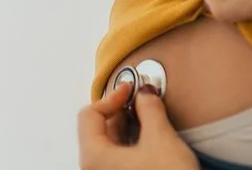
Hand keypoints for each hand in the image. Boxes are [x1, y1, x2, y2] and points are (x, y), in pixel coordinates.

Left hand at [77, 83, 197, 169]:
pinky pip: (120, 157)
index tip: (133, 90)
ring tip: (151, 118)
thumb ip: (150, 109)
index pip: (90, 115)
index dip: (112, 97)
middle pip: (98, 130)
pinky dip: (133, 142)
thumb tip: (146, 93)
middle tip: (144, 101)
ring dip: (129, 126)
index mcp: (94, 156)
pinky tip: (152, 139)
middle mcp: (94, 169)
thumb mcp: (161, 138)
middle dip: (121, 111)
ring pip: (110, 144)